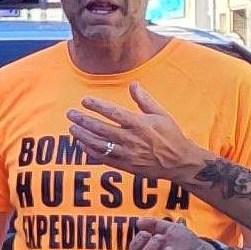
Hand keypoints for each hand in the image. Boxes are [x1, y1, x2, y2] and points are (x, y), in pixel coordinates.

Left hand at [67, 85, 210, 183]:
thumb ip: (145, 100)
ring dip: (82, 136)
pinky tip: (81, 144)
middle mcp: (131, 139)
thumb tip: (133, 84)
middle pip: (101, 128)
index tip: (84, 100)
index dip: (97, 106)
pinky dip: (90, 151)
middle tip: (70, 114)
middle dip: (83, 120)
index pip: (113, 113)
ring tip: (72, 128)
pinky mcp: (125, 165)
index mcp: (140, 124)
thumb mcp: (161, 114)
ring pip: (98, 144)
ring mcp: (127, 154)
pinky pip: (103, 158)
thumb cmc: (171, 135)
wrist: (180, 162)